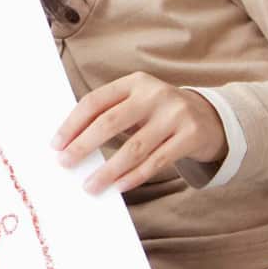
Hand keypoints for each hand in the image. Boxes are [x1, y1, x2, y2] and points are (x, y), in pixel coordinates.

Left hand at [51, 72, 226, 193]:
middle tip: (65, 163)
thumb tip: (70, 143)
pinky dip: (135, 176)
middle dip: (83, 145)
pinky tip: (118, 186)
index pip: (95, 101)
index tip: (56, 144)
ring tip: (90, 185)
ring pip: (134, 147)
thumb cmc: (159, 113)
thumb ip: (110, 114)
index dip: (73, 123)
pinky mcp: (191, 136)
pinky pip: (156, 161)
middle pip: (110, 123)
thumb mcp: (137, 103)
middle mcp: (154, 95)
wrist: (211, 118)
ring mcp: (175, 115)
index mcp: (134, 83)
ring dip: (108, 170)